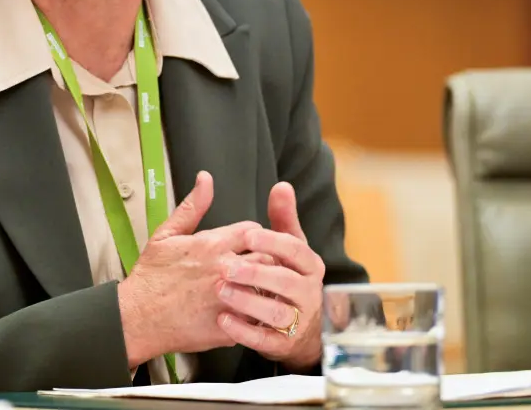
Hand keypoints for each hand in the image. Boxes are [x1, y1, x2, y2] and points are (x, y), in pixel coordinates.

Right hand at [117, 171, 263, 366]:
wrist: (139, 318)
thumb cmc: (151, 276)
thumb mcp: (166, 234)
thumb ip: (192, 206)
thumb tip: (206, 178)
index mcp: (213, 244)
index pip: (254, 230)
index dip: (253, 235)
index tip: (247, 243)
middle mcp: (226, 269)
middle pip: (268, 256)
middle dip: (265, 259)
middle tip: (256, 267)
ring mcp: (230, 298)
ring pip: (267, 287)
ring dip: (264, 286)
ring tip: (255, 289)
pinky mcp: (231, 325)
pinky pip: (258, 318)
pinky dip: (257, 314)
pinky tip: (249, 313)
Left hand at [215, 182, 324, 370]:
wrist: (301, 330)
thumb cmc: (288, 278)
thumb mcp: (290, 248)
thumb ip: (283, 219)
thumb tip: (281, 186)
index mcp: (309, 265)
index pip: (296, 251)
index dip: (273, 243)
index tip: (248, 236)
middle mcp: (308, 293)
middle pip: (287, 282)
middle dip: (257, 274)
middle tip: (227, 267)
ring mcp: (298, 321)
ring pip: (277, 313)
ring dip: (248, 302)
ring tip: (221, 291)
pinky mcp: (283, 344)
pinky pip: (265, 340)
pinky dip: (244, 331)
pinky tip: (222, 320)